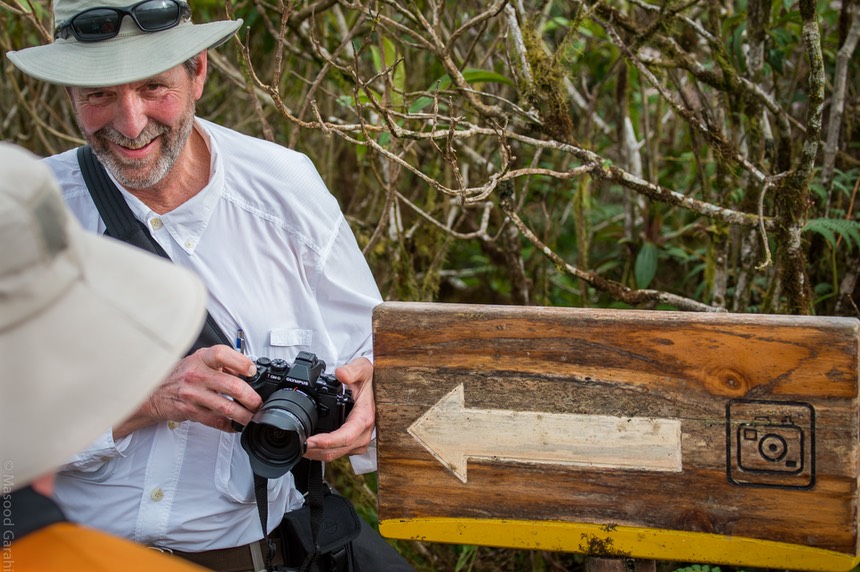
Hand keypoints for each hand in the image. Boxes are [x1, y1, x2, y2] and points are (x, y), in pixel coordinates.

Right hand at [113, 344, 260, 437]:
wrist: (154, 392)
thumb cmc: (181, 375)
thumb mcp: (200, 361)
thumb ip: (223, 365)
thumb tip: (248, 373)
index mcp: (202, 359)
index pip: (223, 355)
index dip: (241, 363)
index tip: (252, 371)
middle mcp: (197, 375)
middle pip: (231, 385)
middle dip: (251, 397)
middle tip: (259, 402)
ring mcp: (193, 395)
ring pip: (226, 407)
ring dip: (244, 415)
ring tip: (253, 416)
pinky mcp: (191, 412)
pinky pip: (215, 421)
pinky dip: (229, 425)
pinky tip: (236, 425)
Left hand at [304, 356, 374, 461]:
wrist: (378, 390)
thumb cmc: (370, 381)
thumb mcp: (363, 369)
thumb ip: (352, 370)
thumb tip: (341, 374)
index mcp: (364, 419)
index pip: (345, 436)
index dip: (326, 442)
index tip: (310, 441)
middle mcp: (363, 434)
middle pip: (336, 450)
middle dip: (315, 450)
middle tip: (296, 445)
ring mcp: (359, 441)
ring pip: (335, 455)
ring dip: (316, 453)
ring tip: (299, 447)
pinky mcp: (355, 444)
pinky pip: (337, 453)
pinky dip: (321, 452)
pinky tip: (310, 446)